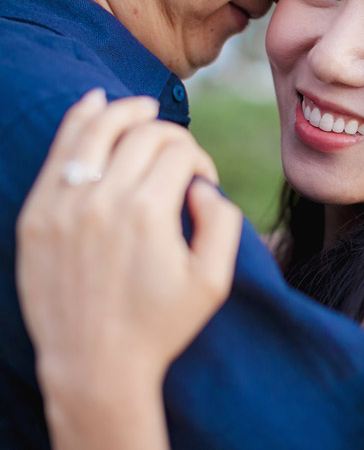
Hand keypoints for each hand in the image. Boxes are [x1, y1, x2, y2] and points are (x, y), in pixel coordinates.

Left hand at [16, 89, 241, 419]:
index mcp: (149, 214)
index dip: (201, 159)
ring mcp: (64, 205)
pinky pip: (59, 152)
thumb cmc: (160, 325)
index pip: (181, 152)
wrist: (94, 366)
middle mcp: (103, 201)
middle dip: (172, 136)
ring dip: (125, 111)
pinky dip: (78, 120)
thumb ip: (222, 221)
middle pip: (144, 135)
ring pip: (97, 129)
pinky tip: (94, 102)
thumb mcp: (213, 281)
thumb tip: (201, 185)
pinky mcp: (37, 216)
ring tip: (141, 107)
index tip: (202, 183)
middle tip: (179, 157)